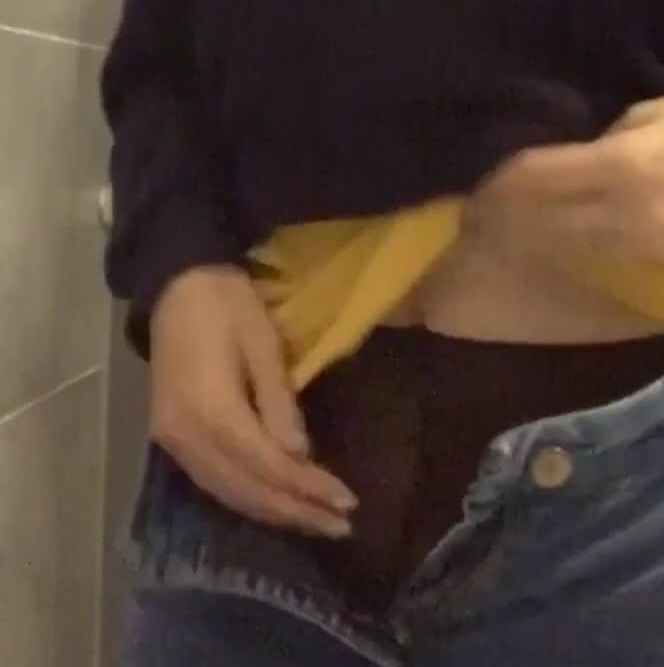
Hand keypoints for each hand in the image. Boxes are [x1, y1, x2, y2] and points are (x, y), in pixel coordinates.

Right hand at [149, 265, 357, 537]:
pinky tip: (275, 504)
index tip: (347, 502)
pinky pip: (211, 481)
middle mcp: (185, 437)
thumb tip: (300, 456)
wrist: (175, 282)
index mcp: (211, 410)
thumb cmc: (228, 304)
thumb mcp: (263, 342)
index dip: (308, 488)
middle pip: (246, 489)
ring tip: (316, 522)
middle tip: (341, 527)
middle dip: (295, 511)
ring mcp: (172, 441)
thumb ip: (279, 401)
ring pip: (226, 493)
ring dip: (273, 511)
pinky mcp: (169, 438)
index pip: (267, 465)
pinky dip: (246, 497)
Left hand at [474, 91, 663, 261]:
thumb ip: (594, 140)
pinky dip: (557, 241)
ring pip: (559, 243)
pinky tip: (538, 229)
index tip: (469, 170)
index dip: (497, 179)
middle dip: (499, 211)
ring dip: (523, 231)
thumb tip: (543, 156)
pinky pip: (589, 251)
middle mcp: (626, 215)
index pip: (536, 180)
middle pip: (539, 219)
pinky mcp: (653, 259)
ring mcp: (640, 244)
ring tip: (490, 215)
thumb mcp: (645, 112)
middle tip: (465, 199)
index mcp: (622, 168)